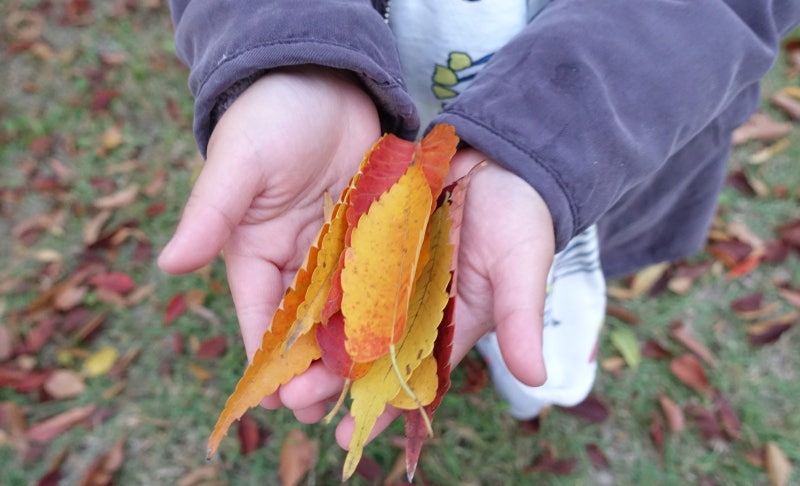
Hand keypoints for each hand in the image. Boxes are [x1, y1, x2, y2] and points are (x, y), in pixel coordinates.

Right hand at [159, 64, 554, 446]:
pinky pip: (380, 278)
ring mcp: (338, 250)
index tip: (284, 399)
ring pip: (347, 311)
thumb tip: (170, 263)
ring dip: (356, 349)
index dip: (271, 362)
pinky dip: (388, 307)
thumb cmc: (270, 116)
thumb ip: (210, 214)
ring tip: (371, 387)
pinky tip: (405, 336)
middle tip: (330, 407)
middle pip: (307, 326)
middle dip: (317, 367)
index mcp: (256, 254)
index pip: (261, 319)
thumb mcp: (239, 163)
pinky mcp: (372, 234)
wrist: (324, 78)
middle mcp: (297, 261)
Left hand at [275, 149, 554, 447]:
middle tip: (294, 404)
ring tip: (278, 372)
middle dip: (331, 382)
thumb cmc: (521, 217)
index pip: (411, 378)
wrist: (500, 161)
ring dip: (313, 342)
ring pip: (344, 317)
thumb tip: (536, 377)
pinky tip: (283, 305)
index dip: (382, 408)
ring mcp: (386, 275)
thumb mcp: (521, 265)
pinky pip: (337, 268)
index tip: (349, 438)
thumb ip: (522, 318)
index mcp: (446, 327)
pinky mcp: (368, 241)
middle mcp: (410, 308)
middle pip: (366, 355)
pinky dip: (314, 288)